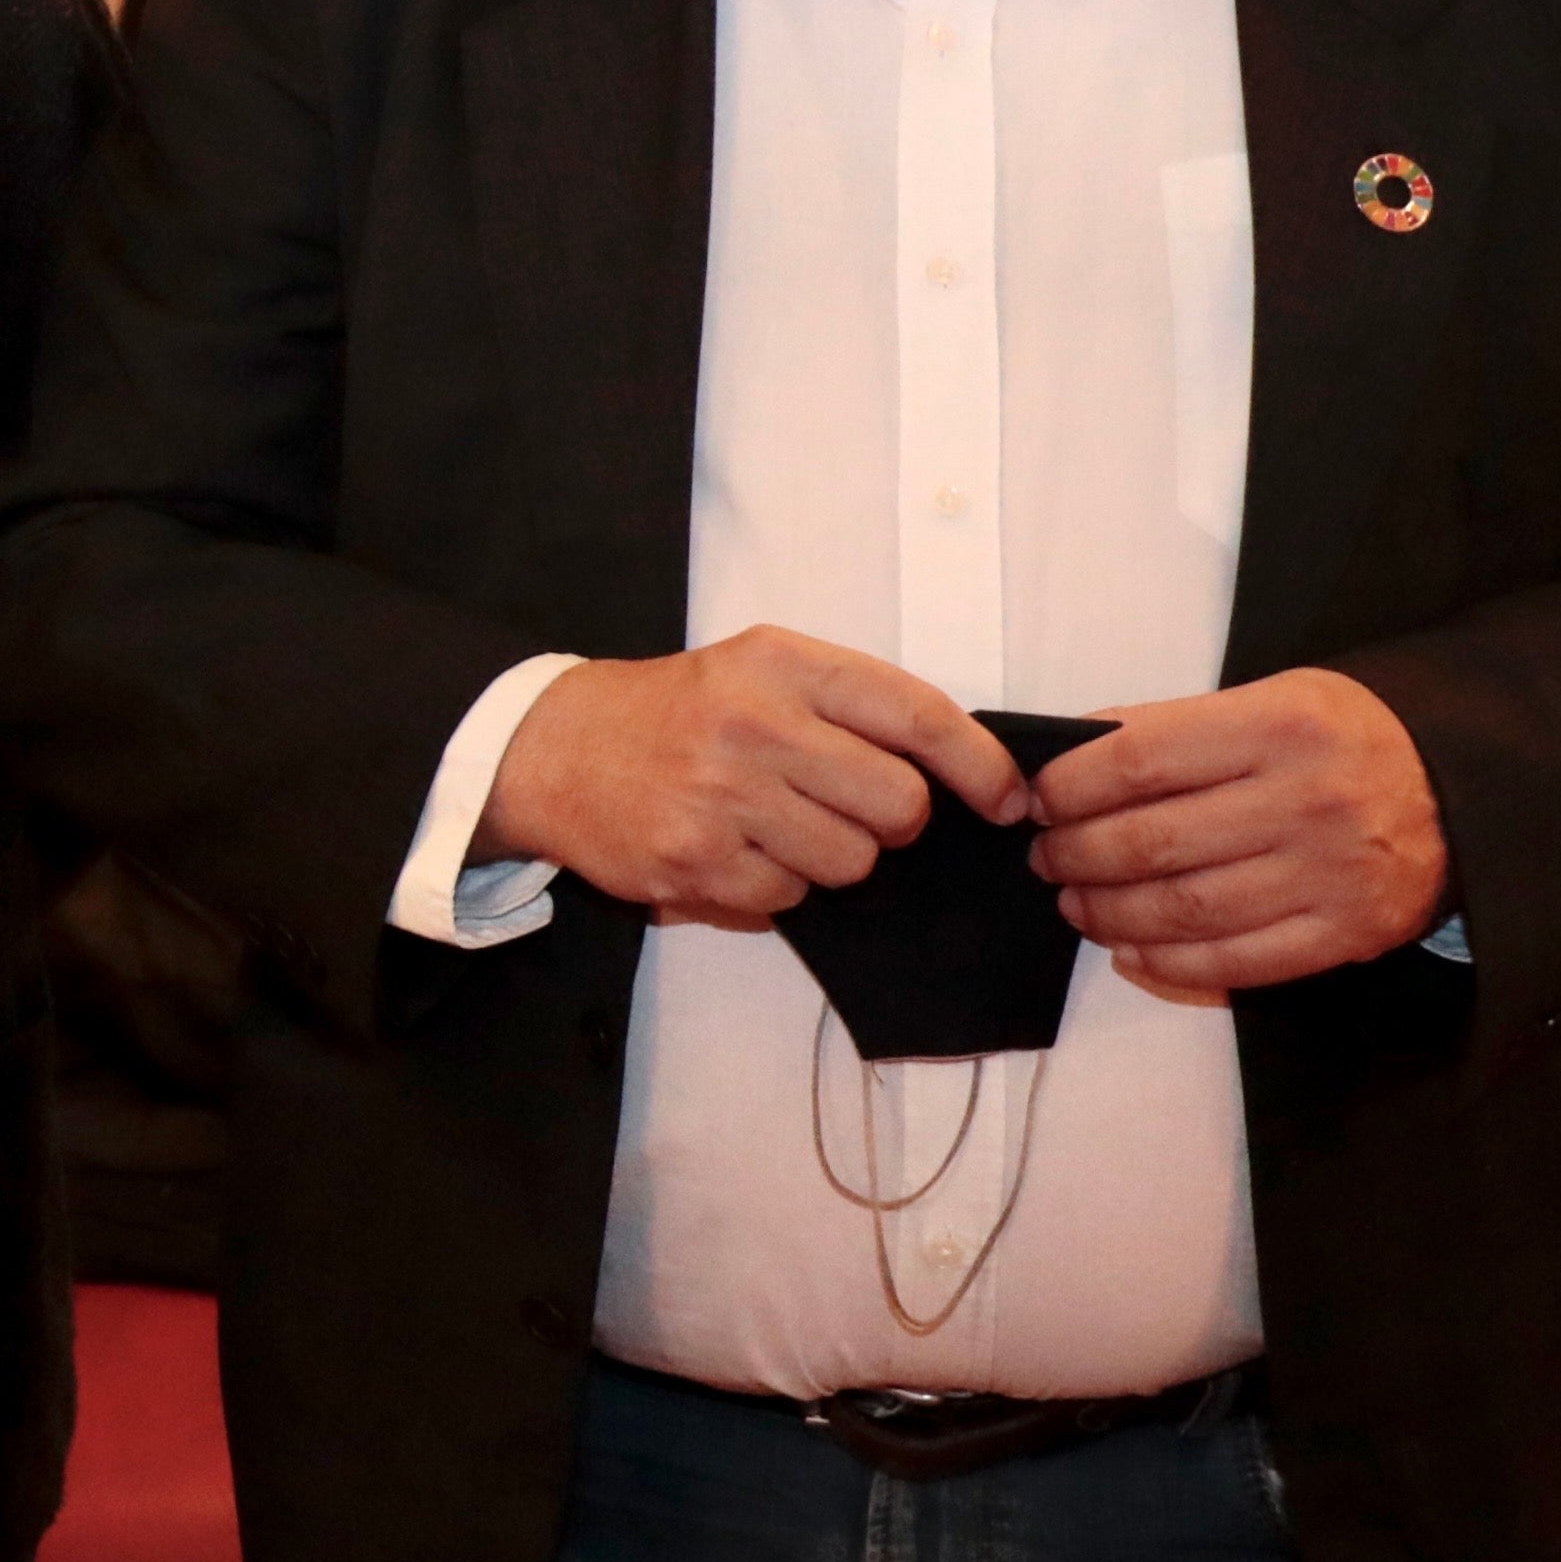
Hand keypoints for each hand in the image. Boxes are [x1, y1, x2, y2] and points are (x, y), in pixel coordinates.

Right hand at [474, 629, 1026, 924]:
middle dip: (892, 819)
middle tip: (848, 805)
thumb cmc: (676, 711)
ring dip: (833, 855)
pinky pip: (791, 896)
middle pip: (899, 804)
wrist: (555, 749)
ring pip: (852, 861)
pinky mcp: (695, 862)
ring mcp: (721, 798)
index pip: (918, 715)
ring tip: (779, 824)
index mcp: (781, 665)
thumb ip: (853, 705)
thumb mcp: (761, 669)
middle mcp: (753, 724)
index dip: (980, 765)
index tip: (1006, 798)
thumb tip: (964, 774)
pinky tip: (735, 847)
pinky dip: (777, 883)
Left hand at [1030, 674, 1447, 998]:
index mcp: (1280, 727)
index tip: (1033, 801)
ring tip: (1075, 902)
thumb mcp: (1271, 698)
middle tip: (1045, 857)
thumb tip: (1067, 757)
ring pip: (1184, 910)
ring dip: (1108, 913)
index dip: (1067, 788)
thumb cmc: (1346, 737)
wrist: (1465, 788)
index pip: (1137, 762)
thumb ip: (1173, 728)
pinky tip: (1130, 949)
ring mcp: (1332, 875)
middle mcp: (1308, 802)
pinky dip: (1167, 963)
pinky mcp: (1349, 934)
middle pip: (1151, 843)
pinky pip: (1236, 963)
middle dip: (1074, 855)